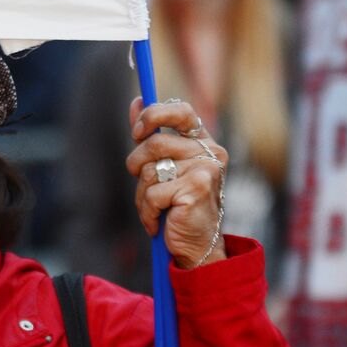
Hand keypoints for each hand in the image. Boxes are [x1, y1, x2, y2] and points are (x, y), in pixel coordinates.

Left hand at [124, 98, 228, 267]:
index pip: (181, 111)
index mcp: (204, 143)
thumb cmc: (179, 205)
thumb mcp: (165, 166)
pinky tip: (158, 222)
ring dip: (142, 194)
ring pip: (149, 170)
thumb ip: (151, 134)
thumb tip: (136, 101)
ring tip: (154, 208)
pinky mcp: (196, 190)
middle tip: (139, 180)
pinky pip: (152, 193)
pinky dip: (147, 212)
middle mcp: (210, 153)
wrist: (198, 246)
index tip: (136, 131)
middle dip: (136, 164)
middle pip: (154, 143)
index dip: (154, 115)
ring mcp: (205, 170)